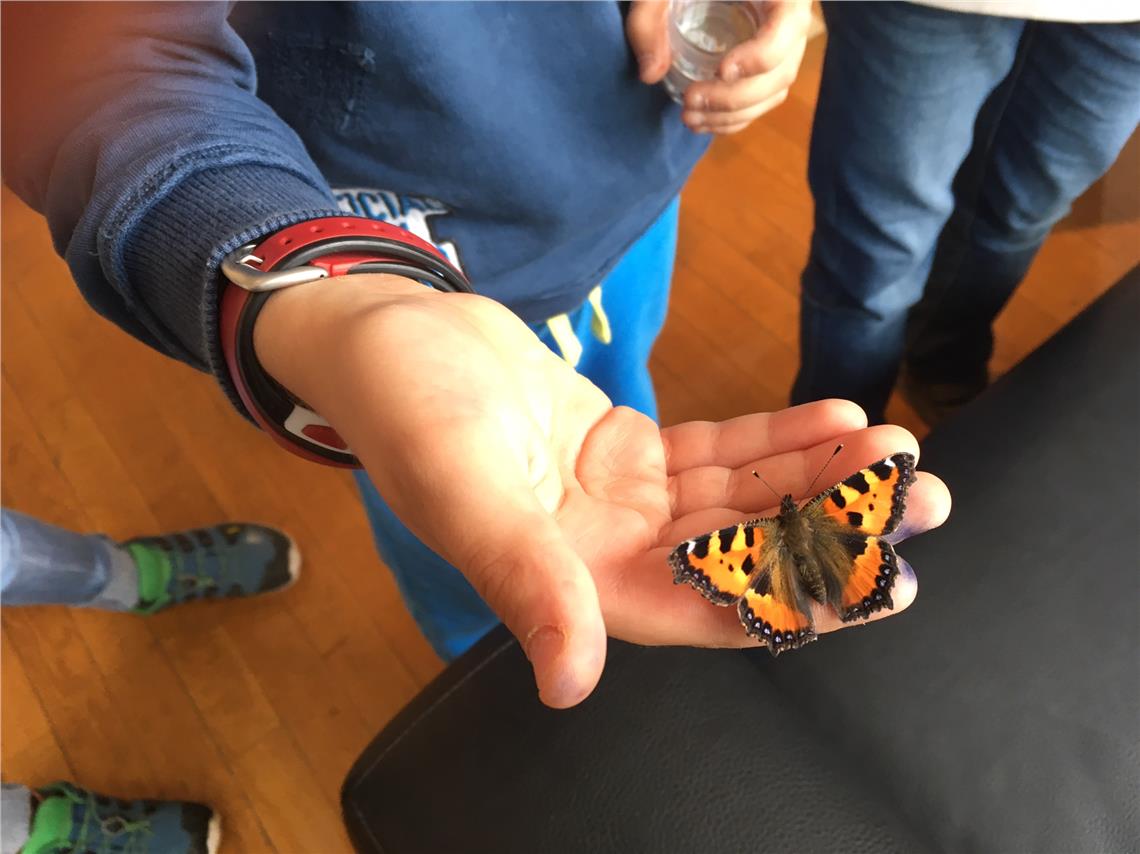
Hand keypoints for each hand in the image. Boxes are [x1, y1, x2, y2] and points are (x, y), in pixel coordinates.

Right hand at [255, 277, 950, 707]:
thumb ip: (524, 582)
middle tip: (919, 499)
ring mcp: (621, 501)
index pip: (705, 608)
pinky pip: (713, 450)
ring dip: (814, 475)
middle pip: (740, 551)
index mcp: (571, 583)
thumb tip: (569, 684)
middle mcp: (606, 553)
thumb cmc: (406, 409)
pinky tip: (826, 414)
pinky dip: (769, 436)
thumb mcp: (464, 493)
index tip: (880, 580)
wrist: (389, 336)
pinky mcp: (625, 449)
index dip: (794, 600)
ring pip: (737, 498)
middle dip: (830, 526)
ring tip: (892, 447)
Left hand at [627, 0, 812, 133]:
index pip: (788, 27)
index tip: (721, 70)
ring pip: (773, 91)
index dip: (760, 56)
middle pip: (782, 70)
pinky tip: (701, 122)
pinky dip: (735, 117)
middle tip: (691, 100)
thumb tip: (651, 74)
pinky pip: (762, 98)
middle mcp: (791, 18)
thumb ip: (650, 15)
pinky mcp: (766, 62)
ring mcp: (782, 43)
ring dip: (732, 115)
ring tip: (690, 118)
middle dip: (735, 98)